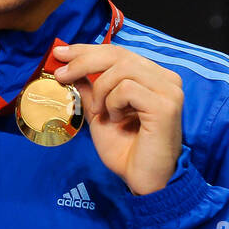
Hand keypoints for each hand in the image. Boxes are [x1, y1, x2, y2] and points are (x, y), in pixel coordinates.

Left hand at [51, 43, 182, 195]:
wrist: (142, 179)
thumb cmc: (125, 150)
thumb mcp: (100, 113)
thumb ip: (90, 89)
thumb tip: (70, 66)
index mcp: (153, 77)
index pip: (117, 52)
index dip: (86, 50)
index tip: (60, 52)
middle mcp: (166, 79)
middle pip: (118, 54)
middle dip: (83, 61)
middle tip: (62, 75)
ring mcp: (169, 90)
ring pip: (121, 69)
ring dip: (101, 91)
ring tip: (102, 112)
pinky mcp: (166, 105)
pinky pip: (127, 89)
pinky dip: (113, 103)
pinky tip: (117, 120)